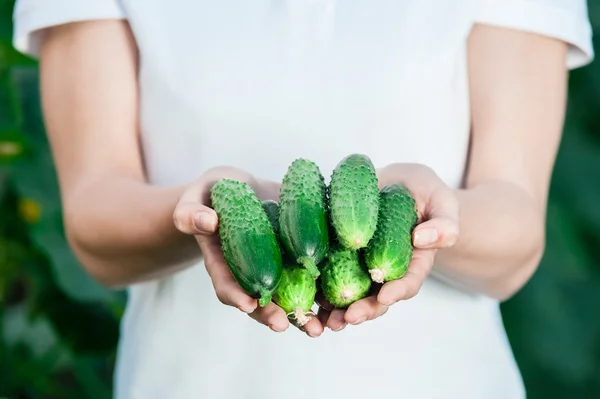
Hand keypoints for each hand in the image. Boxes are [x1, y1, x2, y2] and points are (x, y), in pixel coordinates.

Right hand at [173, 166, 324, 337]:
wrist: (238, 189)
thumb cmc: (211, 194)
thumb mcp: (195, 197)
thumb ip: (192, 211)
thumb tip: (207, 222)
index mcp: (223, 262)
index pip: (226, 283)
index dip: (236, 295)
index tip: (248, 305)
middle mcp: (250, 270)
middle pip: (259, 299)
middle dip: (272, 314)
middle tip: (285, 325)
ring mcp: (274, 266)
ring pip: (288, 296)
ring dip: (303, 314)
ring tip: (319, 328)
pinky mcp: (294, 254)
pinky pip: (309, 275)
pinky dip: (323, 291)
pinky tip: (339, 301)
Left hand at [318, 163, 459, 330]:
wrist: (397, 182)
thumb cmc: (425, 192)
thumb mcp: (441, 201)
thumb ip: (443, 222)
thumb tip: (422, 239)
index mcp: (413, 262)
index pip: (408, 282)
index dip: (397, 291)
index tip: (386, 298)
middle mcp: (386, 269)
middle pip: (377, 297)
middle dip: (364, 310)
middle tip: (349, 318)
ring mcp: (362, 264)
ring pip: (352, 293)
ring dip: (338, 310)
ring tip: (326, 319)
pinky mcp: (340, 253)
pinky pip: (329, 273)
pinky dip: (319, 288)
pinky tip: (308, 296)